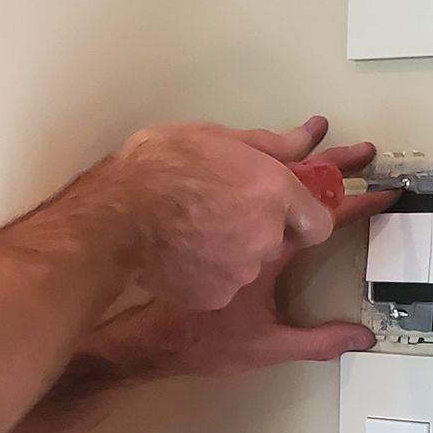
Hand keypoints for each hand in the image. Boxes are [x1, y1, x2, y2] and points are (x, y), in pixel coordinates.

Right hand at [105, 114, 338, 310]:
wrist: (113, 218)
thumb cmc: (158, 169)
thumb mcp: (215, 137)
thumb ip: (270, 144)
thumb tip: (309, 137)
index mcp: (275, 191)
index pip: (319, 221)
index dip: (303, 217)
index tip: (287, 212)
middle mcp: (267, 235)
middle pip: (277, 240)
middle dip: (257, 228)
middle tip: (218, 209)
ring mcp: (242, 270)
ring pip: (247, 263)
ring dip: (229, 250)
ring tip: (191, 229)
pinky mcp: (216, 295)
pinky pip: (220, 283)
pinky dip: (206, 272)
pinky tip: (180, 252)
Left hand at [106, 132, 401, 377]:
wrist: (130, 302)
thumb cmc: (190, 331)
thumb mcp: (261, 343)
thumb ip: (313, 340)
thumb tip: (359, 338)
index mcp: (273, 246)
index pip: (327, 218)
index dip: (360, 204)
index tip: (384, 192)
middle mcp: (248, 213)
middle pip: (302, 177)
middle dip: (335, 163)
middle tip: (361, 149)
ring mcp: (216, 196)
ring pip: (264, 159)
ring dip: (292, 148)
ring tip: (313, 130)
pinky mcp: (186, 190)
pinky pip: (227, 159)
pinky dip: (248, 150)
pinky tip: (251, 146)